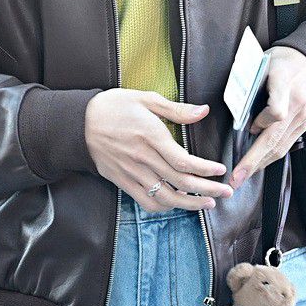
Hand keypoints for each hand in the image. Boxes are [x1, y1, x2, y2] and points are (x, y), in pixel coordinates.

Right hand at [85, 88, 234, 212]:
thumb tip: (203, 111)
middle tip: (226, 191)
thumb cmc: (113, 106)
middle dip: (207, 190)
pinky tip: (177, 204)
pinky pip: (146, 201)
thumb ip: (176, 109)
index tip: (220, 170)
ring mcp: (132, 173)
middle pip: (180, 182)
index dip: (205, 170)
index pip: (183, 161)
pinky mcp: (122, 181)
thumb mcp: (145, 98)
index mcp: (150, 136)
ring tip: (208, 203)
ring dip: (190, 204)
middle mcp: (143, 158)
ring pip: (166, 196)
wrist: (79, 123)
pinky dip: (164, 207)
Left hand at [228, 47, 305, 189]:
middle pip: (275, 138)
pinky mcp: (305, 125)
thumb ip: (250, 83)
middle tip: (236, 177)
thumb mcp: (263, 62)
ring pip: (281, 146)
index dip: (261, 122)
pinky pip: (287, 144)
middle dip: (253, 161)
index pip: (276, 111)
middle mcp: (298, 104)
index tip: (249, 127)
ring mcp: (304, 117)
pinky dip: (271, 156)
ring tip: (243, 176)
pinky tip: (258, 164)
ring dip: (261, 164)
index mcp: (285, 83)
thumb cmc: (284, 61)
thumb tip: (236, 109)